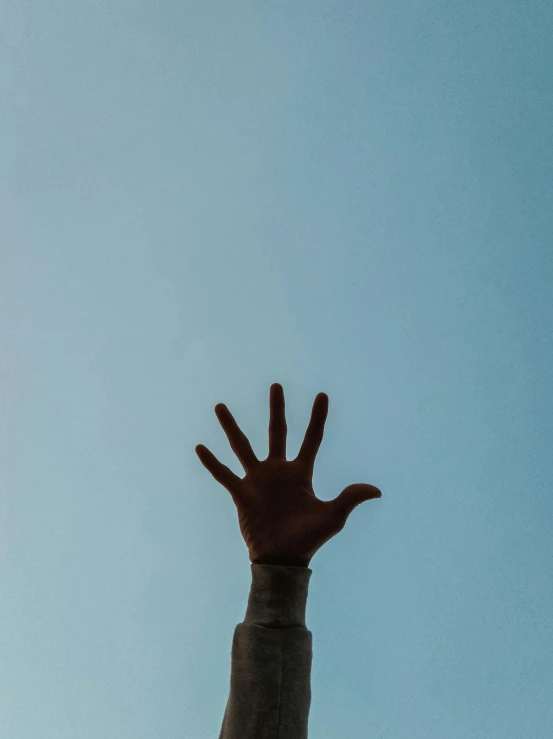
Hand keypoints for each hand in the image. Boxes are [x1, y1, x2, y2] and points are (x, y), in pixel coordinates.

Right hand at [195, 383, 381, 566]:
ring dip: (231, 427)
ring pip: (242, 447)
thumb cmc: (308, 539)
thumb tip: (376, 490)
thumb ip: (349, 498)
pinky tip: (200, 447)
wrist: (282, 560)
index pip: (311, 439)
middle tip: (276, 386)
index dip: (317, 418)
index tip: (322, 395)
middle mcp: (278, 471)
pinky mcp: (241, 494)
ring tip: (220, 406)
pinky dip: (212, 462)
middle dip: (277, 409)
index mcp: (301, 473)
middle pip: (277, 432)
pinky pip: (224, 475)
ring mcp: (258, 480)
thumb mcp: (332, 517)